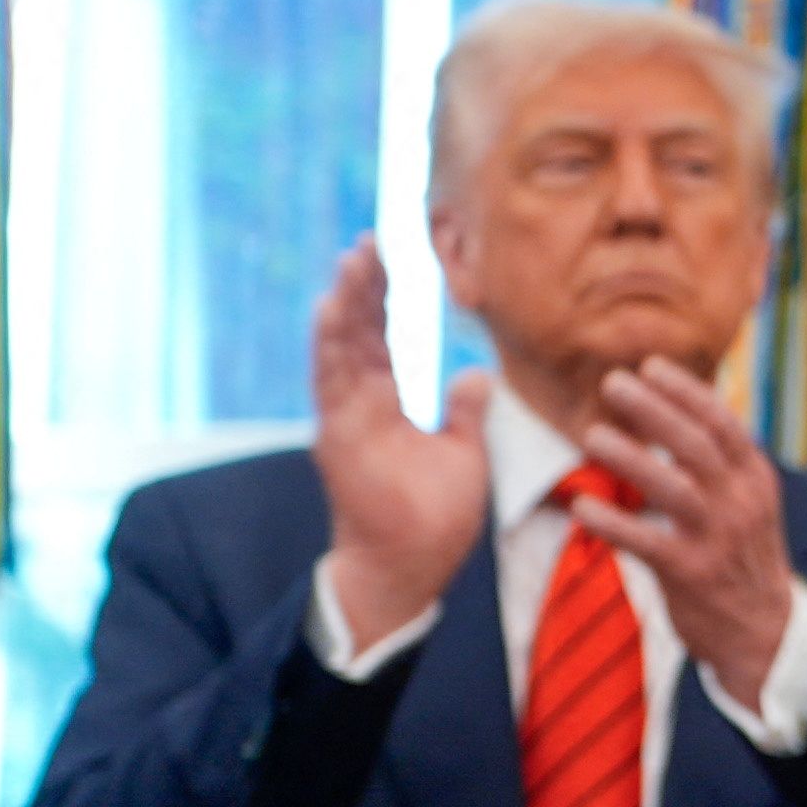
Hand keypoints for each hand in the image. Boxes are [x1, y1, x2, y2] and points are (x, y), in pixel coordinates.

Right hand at [309, 239, 490, 649]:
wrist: (412, 566)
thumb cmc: (434, 517)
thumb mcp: (464, 453)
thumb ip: (466, 412)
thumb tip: (475, 373)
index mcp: (386, 404)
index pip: (382, 339)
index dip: (385, 298)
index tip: (392, 255)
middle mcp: (360, 405)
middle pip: (357, 333)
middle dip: (363, 287)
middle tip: (371, 239)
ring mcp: (345, 419)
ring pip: (340, 348)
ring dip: (345, 303)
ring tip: (353, 258)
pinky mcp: (339, 438)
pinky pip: (331, 384)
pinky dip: (330, 345)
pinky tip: (331, 308)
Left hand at [577, 356, 798, 710]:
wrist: (764, 632)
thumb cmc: (741, 560)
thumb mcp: (747, 505)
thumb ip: (719, 467)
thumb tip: (676, 416)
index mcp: (755, 480)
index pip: (722, 423)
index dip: (685, 391)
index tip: (650, 365)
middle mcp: (741, 503)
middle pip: (695, 444)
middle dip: (654, 409)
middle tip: (612, 383)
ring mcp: (718, 538)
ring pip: (673, 487)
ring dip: (630, 458)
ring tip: (592, 435)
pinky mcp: (692, 574)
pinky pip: (647, 542)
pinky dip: (613, 523)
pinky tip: (581, 507)